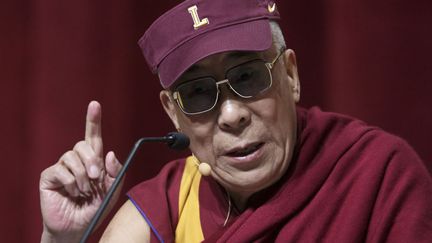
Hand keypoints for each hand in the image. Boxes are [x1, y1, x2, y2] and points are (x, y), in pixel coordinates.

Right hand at [39, 101, 122, 242]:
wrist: (77, 227)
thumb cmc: (95, 209)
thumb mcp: (112, 191)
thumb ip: (115, 173)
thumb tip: (110, 153)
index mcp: (94, 161)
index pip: (94, 137)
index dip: (93, 120)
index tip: (95, 104)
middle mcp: (77, 160)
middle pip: (83, 145)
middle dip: (92, 160)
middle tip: (96, 178)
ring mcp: (62, 167)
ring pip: (72, 156)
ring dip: (82, 176)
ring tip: (84, 191)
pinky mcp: (50, 176)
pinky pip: (61, 170)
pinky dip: (70, 182)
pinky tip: (72, 192)